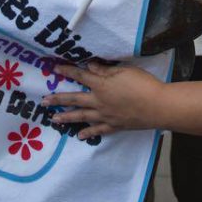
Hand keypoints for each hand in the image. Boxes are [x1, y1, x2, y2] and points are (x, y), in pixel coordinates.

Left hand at [41, 61, 164, 138]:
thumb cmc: (143, 84)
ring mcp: (106, 116)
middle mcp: (99, 101)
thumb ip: (105, 70)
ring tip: (54, 119)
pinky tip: (80, 136)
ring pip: (82, 117)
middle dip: (58, 99)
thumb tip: (90, 65)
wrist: (157, 106)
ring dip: (67, 117)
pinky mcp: (115, 126)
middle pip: (74, 99)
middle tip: (43, 101)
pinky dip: (88, 133)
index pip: (80, 75)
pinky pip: (98, 130)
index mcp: (101, 85)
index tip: (54, 69)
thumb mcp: (123, 71)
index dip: (67, 71)